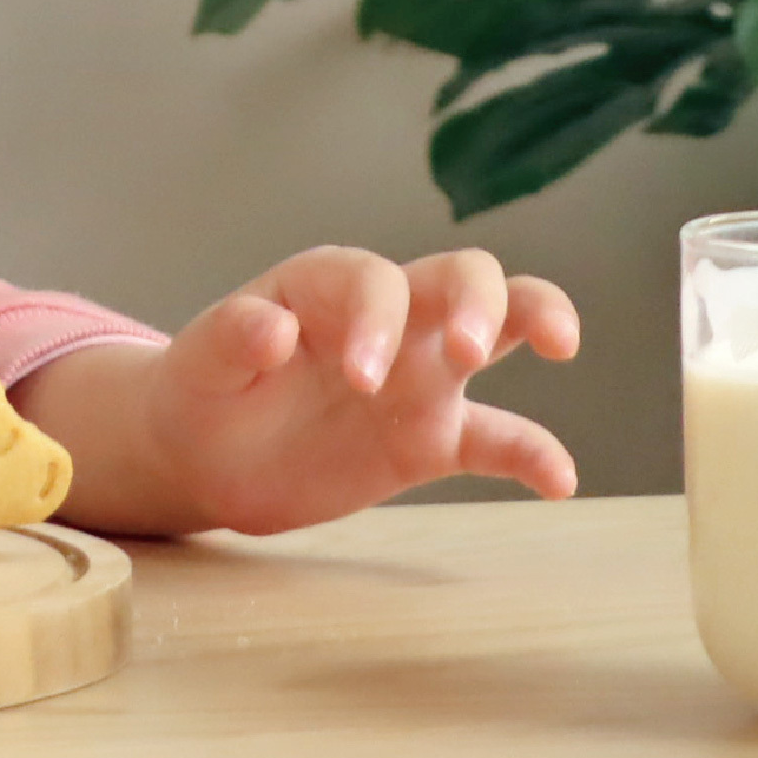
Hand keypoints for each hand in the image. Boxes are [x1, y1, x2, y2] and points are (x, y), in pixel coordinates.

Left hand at [18, 245, 580, 536]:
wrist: (203, 455)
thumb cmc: (202, 390)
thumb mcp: (197, 365)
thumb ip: (229, 338)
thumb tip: (271, 326)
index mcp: (330, 286)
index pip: (376, 282)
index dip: (377, 320)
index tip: (358, 377)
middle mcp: (391, 318)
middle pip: (464, 276)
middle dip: (477, 301)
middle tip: (462, 351)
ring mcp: (420, 377)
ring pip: (503, 328)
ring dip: (535, 322)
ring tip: (559, 347)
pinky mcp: (432, 438)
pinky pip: (499, 439)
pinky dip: (535, 454)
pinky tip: (560, 480)